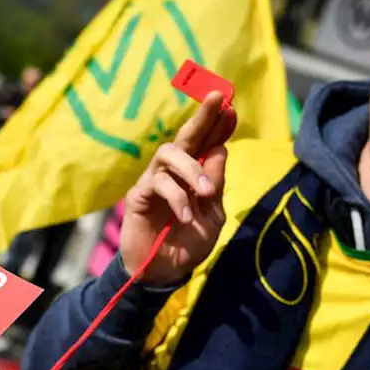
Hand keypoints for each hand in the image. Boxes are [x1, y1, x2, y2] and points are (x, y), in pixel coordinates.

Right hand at [119, 93, 235, 285]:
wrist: (164, 271)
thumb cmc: (189, 243)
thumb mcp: (213, 216)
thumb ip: (215, 185)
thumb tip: (219, 150)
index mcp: (196, 175)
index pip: (208, 143)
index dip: (217, 124)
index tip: (230, 105)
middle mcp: (175, 171)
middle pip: (187, 136)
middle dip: (202, 116)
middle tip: (216, 98)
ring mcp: (155, 180)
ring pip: (170, 154)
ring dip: (192, 169)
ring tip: (205, 193)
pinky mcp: (139, 194)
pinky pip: (159, 183)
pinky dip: (177, 198)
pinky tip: (186, 216)